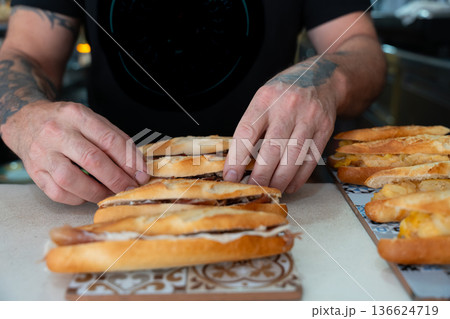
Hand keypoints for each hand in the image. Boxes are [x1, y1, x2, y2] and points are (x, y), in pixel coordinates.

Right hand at [1, 101, 148, 204]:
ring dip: (98, 192)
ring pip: (72, 180)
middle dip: (117, 179)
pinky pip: (58, 192)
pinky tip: (88, 195)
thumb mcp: (90, 120)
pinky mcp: (33, 172)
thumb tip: (138, 166)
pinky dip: (78, 198)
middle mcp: (57, 132)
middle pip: (93, 160)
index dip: (129, 161)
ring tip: (111, 194)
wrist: (26, 121)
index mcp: (77, 115)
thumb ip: (114, 139)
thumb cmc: (66, 123)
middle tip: (131, 188)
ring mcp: (42, 153)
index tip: (142, 175)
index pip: (109, 140)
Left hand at [223, 61, 337, 192]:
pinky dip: (298, 177)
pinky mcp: (325, 129)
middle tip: (252, 189)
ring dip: (279, 180)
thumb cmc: (285, 94)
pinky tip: (288, 185)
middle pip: (272, 149)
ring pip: (293, 157)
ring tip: (269, 190)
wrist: (323, 79)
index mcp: (265, 99)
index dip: (237, 158)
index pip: (247, 133)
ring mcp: (309, 118)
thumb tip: (237, 163)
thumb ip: (252, 128)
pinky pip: (310, 159)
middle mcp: (288, 108)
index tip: (230, 176)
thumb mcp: (263, 101)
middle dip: (260, 175)